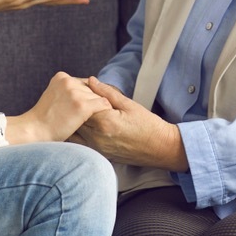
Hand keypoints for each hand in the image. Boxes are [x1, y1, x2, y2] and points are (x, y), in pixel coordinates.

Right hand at [6, 72, 111, 143]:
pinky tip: (103, 120)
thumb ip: (67, 90)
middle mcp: (68, 81)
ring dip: (98, 109)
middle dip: (92, 102)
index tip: (85, 108)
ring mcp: (75, 92)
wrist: (34, 131)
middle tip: (91, 116)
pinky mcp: (82, 105)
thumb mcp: (54, 96)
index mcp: (61, 77)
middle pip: (91, 90)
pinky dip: (105, 112)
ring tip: (95, 120)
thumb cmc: (45, 119)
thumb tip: (88, 88)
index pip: (84, 83)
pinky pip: (103, 104)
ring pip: (98, 97)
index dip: (87, 96)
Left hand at [72, 77, 188, 171]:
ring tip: (79, 111)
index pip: (81, 104)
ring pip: (74, 132)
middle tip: (78, 98)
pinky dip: (78, 132)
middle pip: (75, 119)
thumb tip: (91, 81)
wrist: (160, 149)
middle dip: (74, 107)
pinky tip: (84, 124)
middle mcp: (97, 137)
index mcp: (105, 122)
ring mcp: (97, 148)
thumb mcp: (129, 104)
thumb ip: (107, 93)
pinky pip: (80, 142)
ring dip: (74, 121)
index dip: (80, 94)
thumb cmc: (148, 125)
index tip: (82, 88)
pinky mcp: (99, 154)